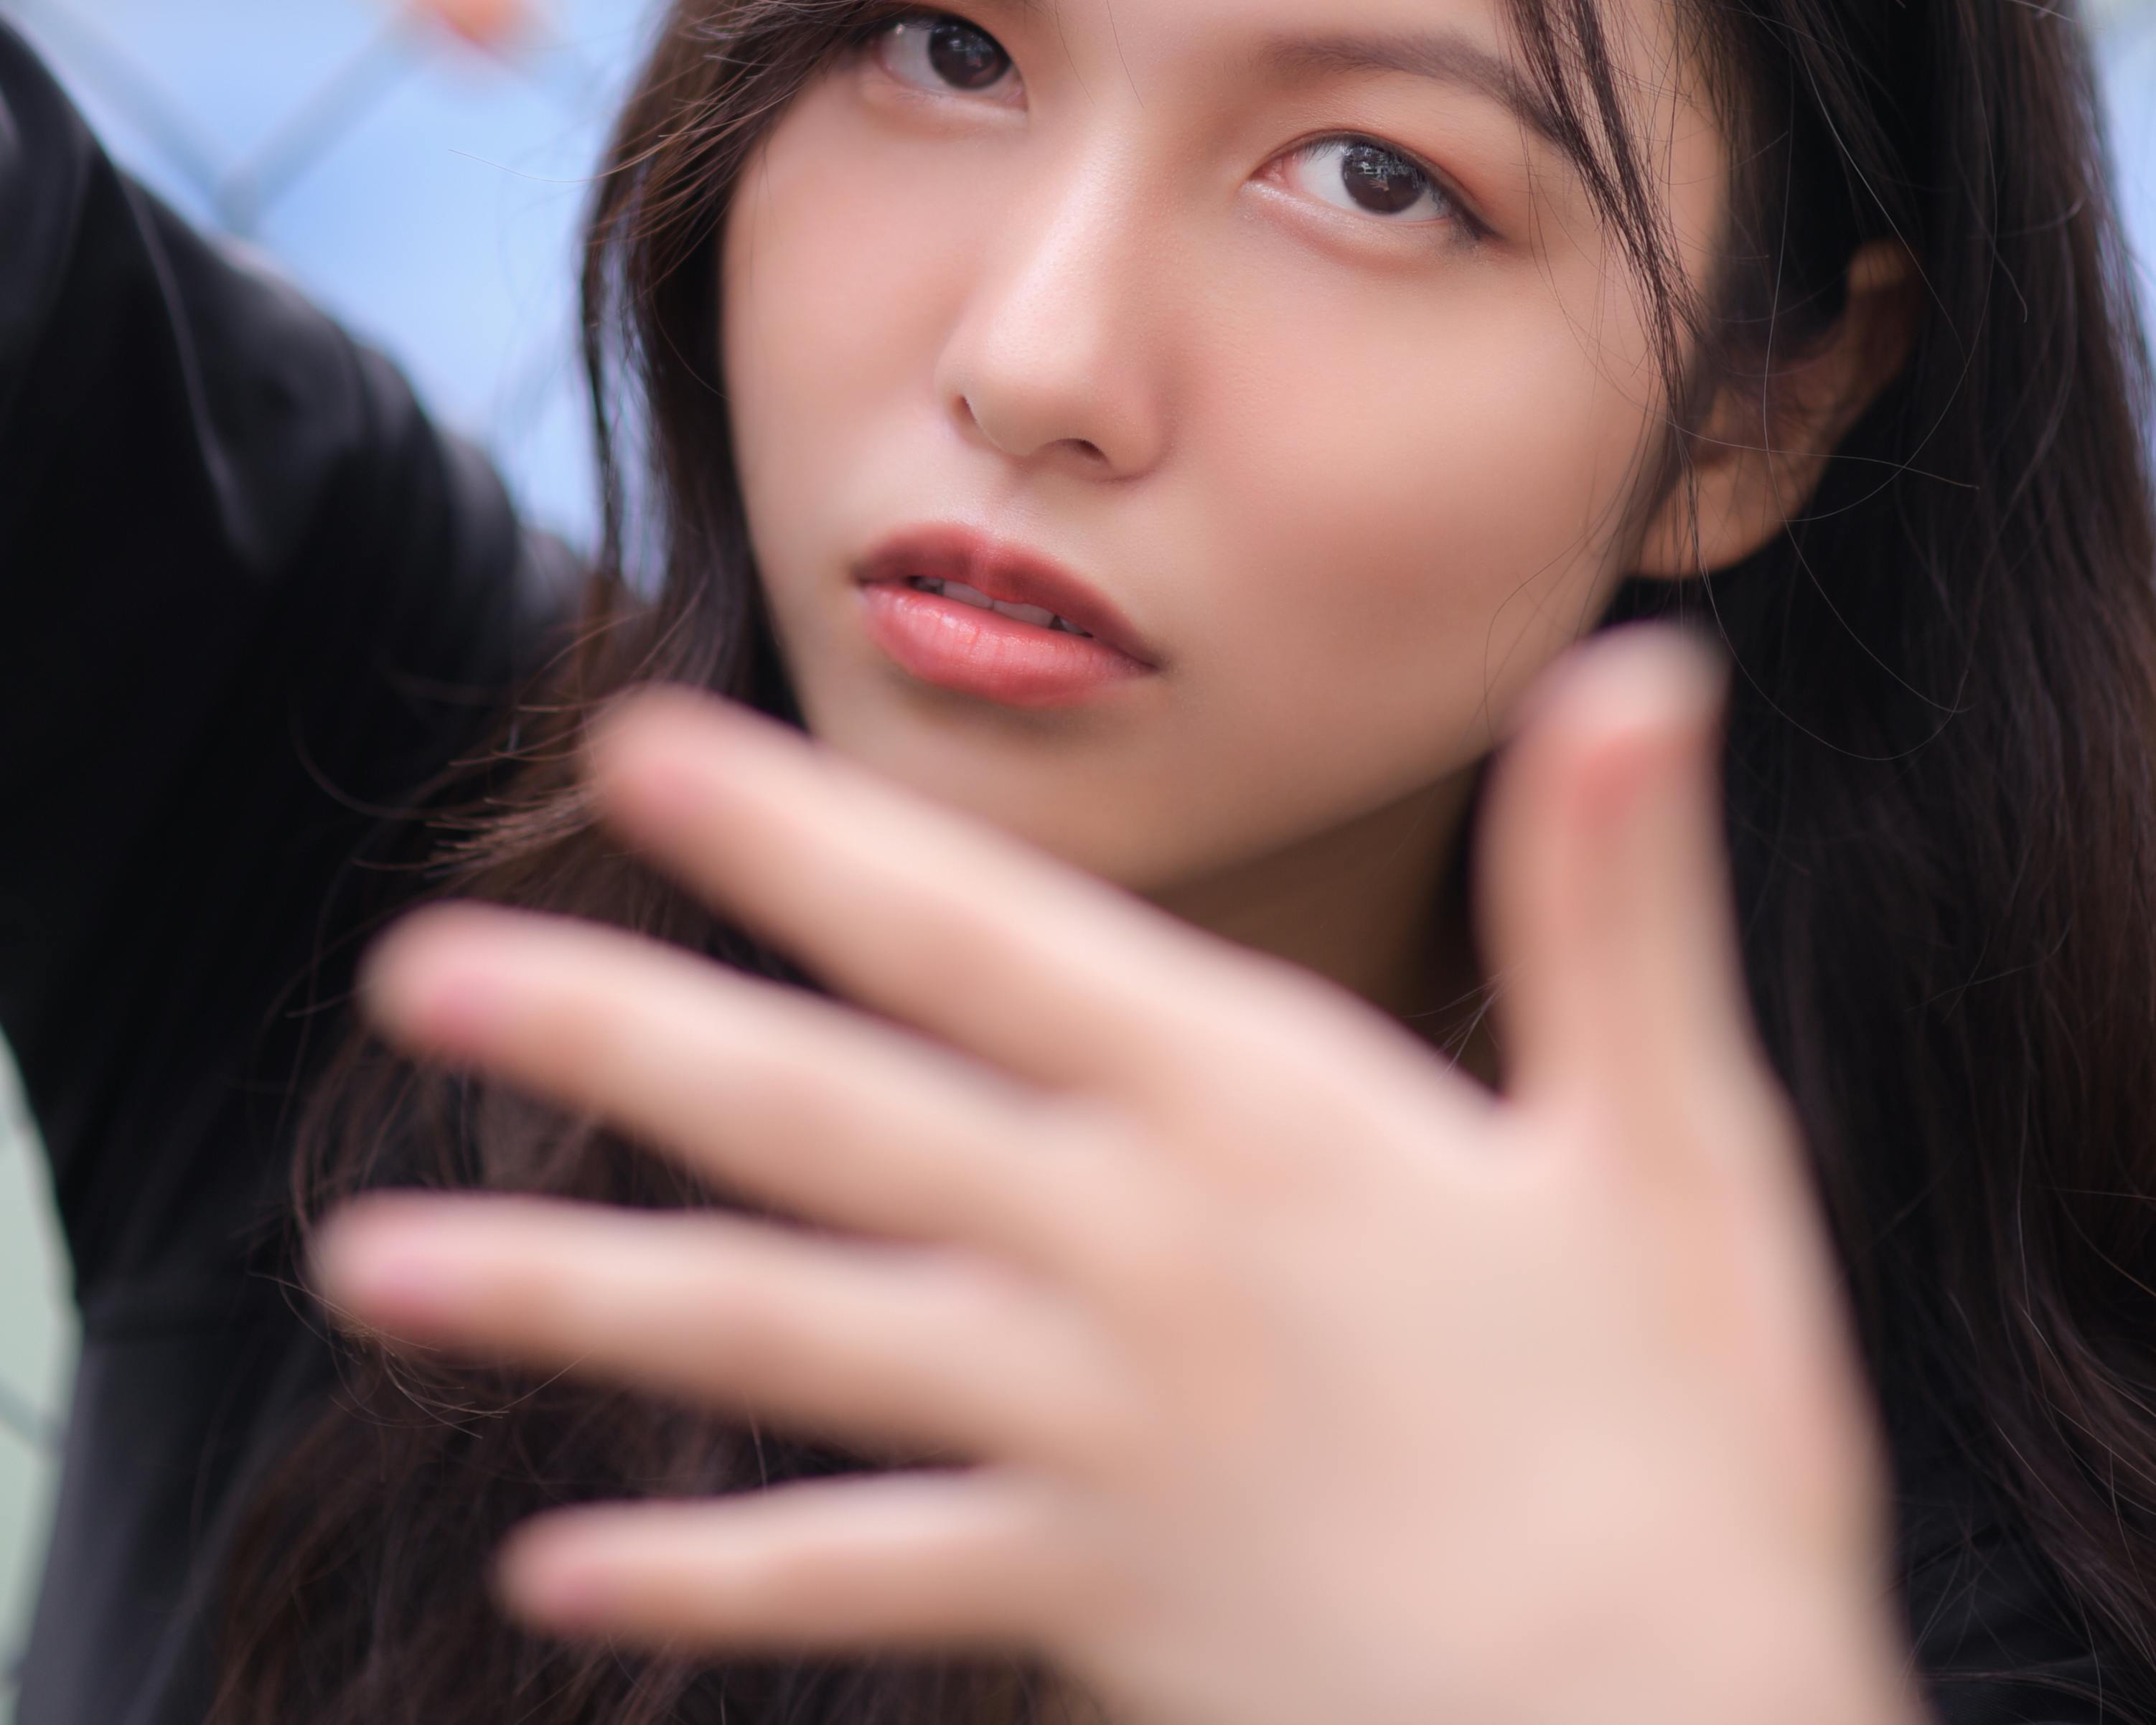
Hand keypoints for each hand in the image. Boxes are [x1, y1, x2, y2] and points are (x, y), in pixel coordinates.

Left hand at [319, 634, 1921, 1724]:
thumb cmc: (1695, 1453)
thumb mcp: (1680, 1151)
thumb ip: (1615, 899)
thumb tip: (1641, 661)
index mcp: (1254, 1118)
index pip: (978, 936)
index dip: (800, 838)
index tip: (639, 752)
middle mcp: (1128, 1260)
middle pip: (821, 1122)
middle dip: (609, 1033)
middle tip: (407, 971)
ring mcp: (1084, 1442)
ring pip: (780, 1346)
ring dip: (569, 1297)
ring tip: (369, 1268)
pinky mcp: (1087, 1603)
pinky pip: (862, 1582)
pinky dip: (712, 1574)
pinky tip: (555, 1565)